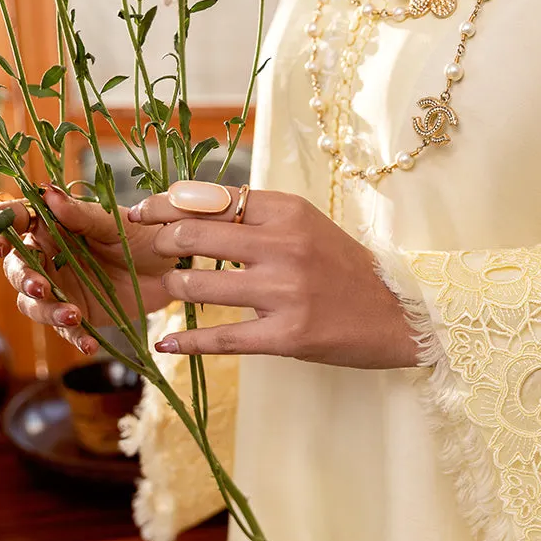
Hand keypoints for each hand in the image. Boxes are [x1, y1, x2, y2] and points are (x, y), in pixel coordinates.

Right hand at [0, 184, 176, 354]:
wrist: (171, 270)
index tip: (0, 242)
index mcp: (52, 227)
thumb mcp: (115, 223)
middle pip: (17, 268)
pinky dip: (74, 337)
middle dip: (22, 278)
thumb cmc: (142, 236)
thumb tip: (48, 193)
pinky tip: (88, 344)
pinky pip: (66, 330)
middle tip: (39, 286)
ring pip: (33, 303)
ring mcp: (61, 289)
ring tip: (72, 315)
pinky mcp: (78, 315)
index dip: (0, 231)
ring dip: (47, 311)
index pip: (15, 225)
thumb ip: (82, 214)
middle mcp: (49, 258)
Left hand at [131, 187, 418, 368]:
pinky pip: (221, 338)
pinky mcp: (287, 335)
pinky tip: (167, 343)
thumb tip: (192, 206)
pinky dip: (187, 341)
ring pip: (199, 285)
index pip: (210, 198)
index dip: (166, 203)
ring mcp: (284, 292)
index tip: (141, 211)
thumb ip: (257, 216)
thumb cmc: (346, 269)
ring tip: (169, 291)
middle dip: (161, 243)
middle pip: (194, 234)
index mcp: (288, 211)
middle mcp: (284, 246)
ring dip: (174, 289)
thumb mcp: (307, 226)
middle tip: (149, 252)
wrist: (399, 314)